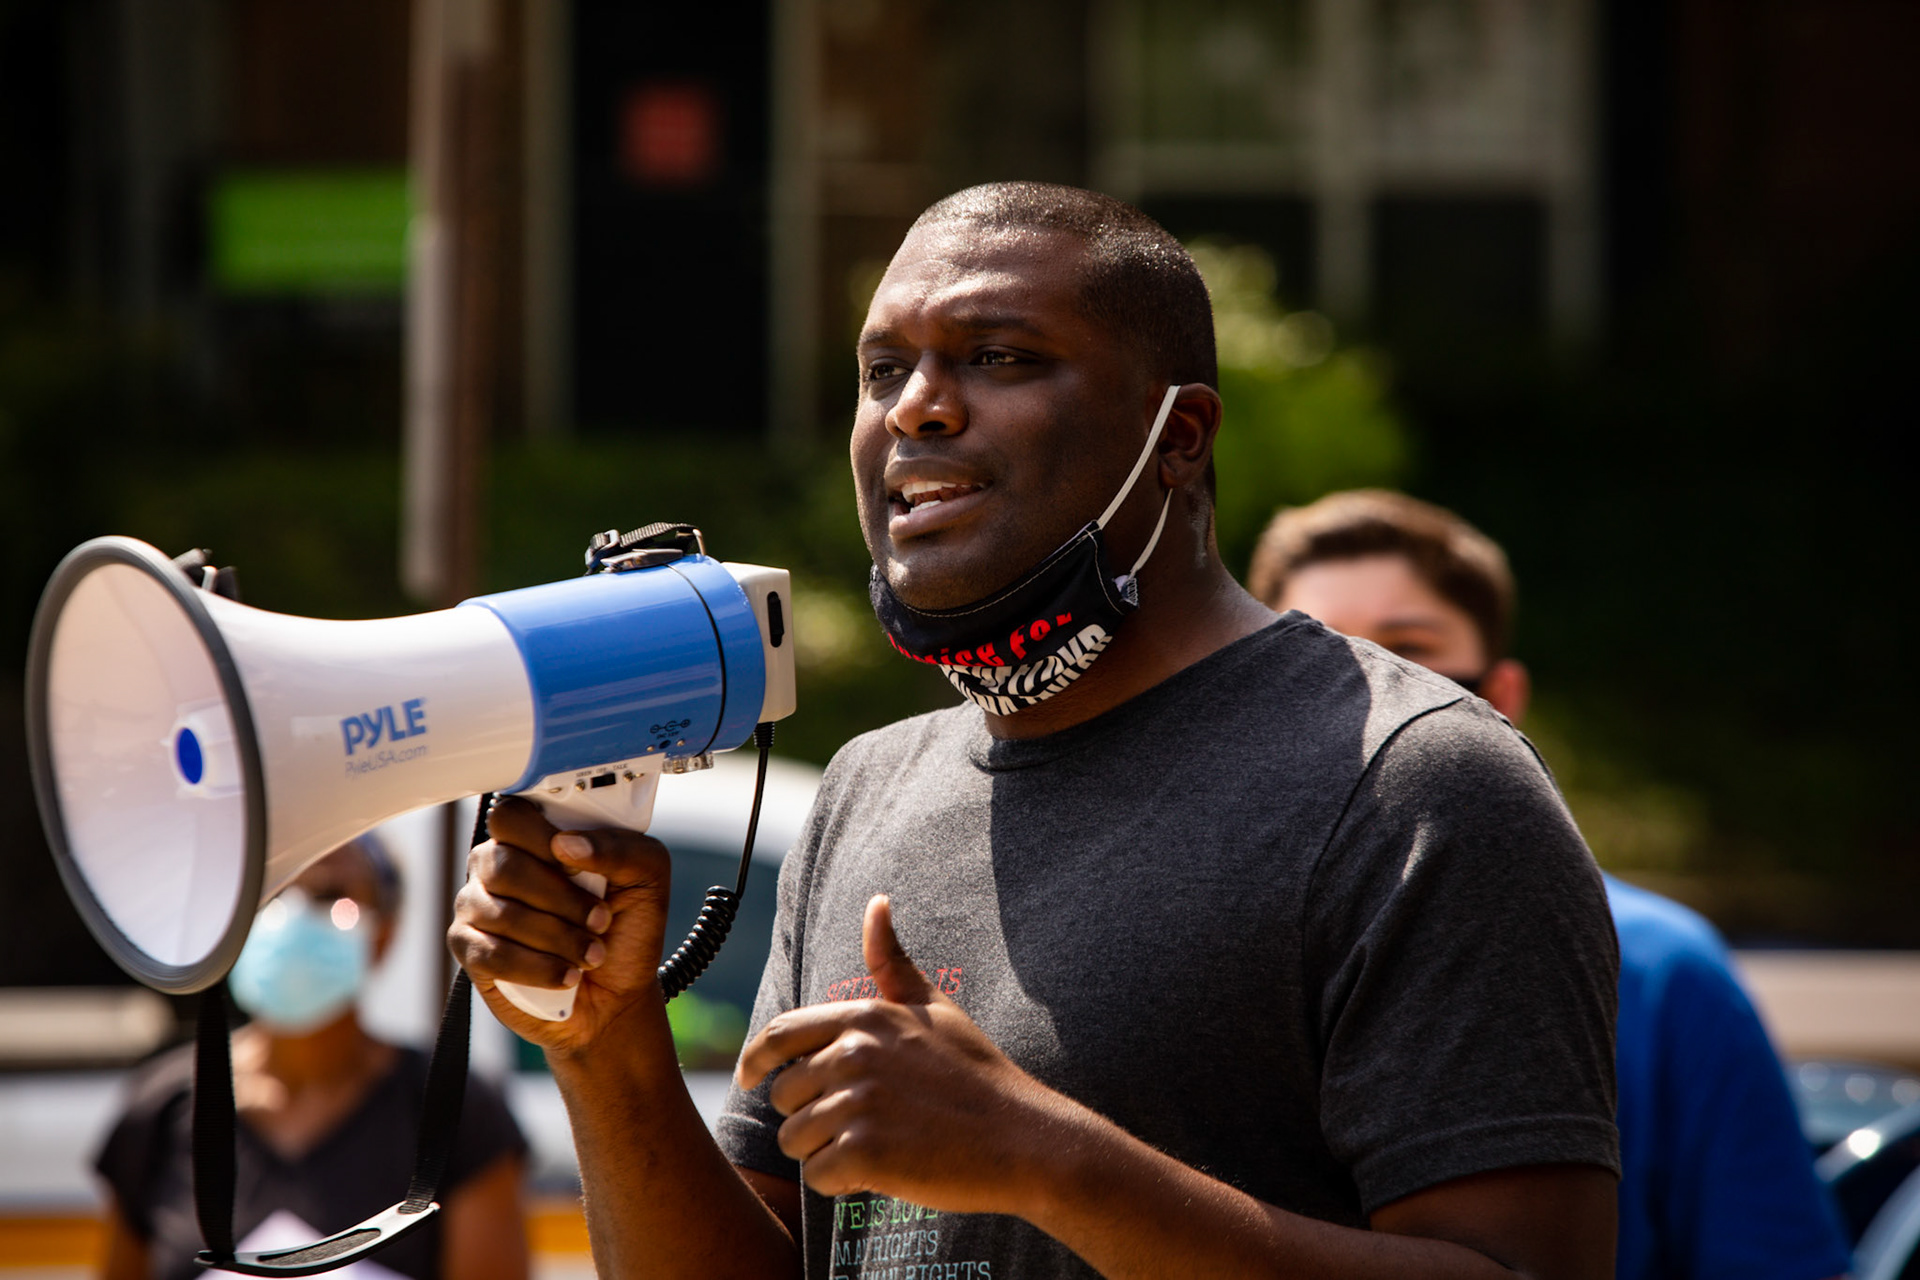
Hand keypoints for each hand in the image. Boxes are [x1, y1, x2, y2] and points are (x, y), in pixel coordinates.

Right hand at [449, 796, 672, 1054]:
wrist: (617, 996)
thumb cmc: (627, 928)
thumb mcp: (647, 878)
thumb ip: (619, 848)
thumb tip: (566, 843)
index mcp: (536, 837)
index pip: (512, 816)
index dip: (540, 837)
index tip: (575, 862)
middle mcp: (497, 865)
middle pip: (503, 865)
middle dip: (560, 898)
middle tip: (599, 920)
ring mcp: (478, 907)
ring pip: (499, 912)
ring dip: (557, 938)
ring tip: (592, 954)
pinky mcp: (470, 950)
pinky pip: (489, 953)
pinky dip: (536, 968)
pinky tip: (566, 975)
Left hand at [736, 895, 1072, 1212]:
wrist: (1024, 1139)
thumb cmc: (976, 1075)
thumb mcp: (935, 1007)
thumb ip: (892, 961)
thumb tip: (876, 902)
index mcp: (865, 1016)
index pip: (779, 1034)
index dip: (753, 1060)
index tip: (748, 1078)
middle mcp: (855, 1053)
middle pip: (784, 1095)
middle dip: (808, 1116)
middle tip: (858, 1124)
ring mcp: (860, 1102)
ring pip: (795, 1139)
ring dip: (824, 1151)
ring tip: (874, 1146)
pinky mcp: (865, 1152)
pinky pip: (817, 1176)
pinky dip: (841, 1183)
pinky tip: (880, 1172)